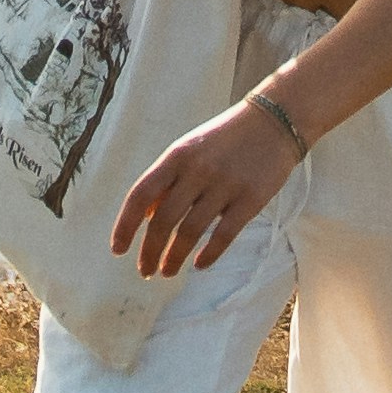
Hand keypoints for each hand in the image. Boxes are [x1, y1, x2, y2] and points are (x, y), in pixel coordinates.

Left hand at [107, 89, 309, 278]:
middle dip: (150, 251)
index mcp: (177, 156)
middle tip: (145, 270)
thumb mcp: (189, 149)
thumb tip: (143, 217)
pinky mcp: (251, 199)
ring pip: (190, 231)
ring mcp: (225, 185)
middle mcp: (197, 170)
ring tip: (167, 271)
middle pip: (163, 220)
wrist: (274, 121)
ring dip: (174, 257)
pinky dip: (209, 255)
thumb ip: (167, 180)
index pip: (141, 194)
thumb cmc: (225, 139)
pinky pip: (224, 235)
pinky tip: (199, 265)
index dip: (125, 225)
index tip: (117, 249)